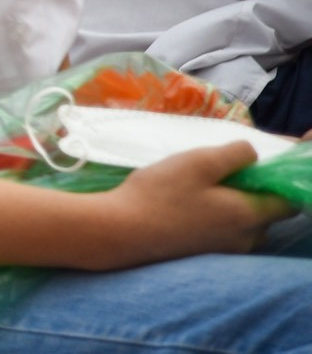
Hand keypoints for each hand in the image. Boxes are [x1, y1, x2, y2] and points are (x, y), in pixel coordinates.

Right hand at [95, 142, 293, 268]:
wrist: (121, 232)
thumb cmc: (161, 195)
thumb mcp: (197, 162)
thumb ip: (235, 154)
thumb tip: (253, 154)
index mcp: (250, 215)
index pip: (288, 201)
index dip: (279, 180)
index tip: (257, 165)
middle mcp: (246, 239)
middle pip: (266, 213)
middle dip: (251, 192)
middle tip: (219, 171)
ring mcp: (226, 251)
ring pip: (244, 224)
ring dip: (232, 205)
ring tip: (199, 188)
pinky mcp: (206, 256)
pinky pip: (224, 233)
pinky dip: (216, 218)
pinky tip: (187, 206)